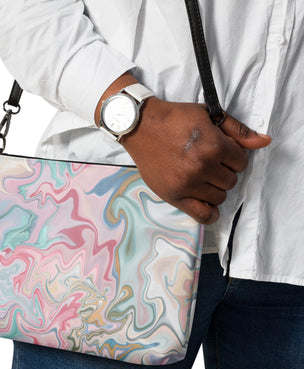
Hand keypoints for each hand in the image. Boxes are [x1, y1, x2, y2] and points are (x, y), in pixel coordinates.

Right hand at [121, 98, 271, 223]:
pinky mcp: (174, 195)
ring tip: (204, 179)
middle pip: (231, 181)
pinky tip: (209, 206)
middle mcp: (202, 167)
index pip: (241, 163)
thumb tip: (265, 142)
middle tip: (210, 164)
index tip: (223, 154)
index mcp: (214, 146)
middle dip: (225, 172)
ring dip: (215, 189)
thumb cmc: (174, 118)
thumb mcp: (208, 116)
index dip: (234, 157)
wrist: (141, 126)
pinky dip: (210, 214)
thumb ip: (238, 130)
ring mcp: (187, 183)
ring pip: (219, 198)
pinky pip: (201, 215)